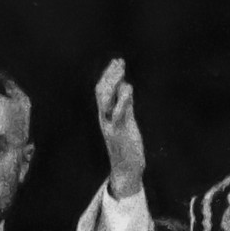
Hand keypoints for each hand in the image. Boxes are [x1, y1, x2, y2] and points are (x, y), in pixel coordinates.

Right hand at [96, 58, 145, 198]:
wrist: (125, 169)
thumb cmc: (127, 145)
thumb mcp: (125, 121)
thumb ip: (125, 104)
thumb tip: (124, 85)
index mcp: (105, 115)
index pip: (102, 90)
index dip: (108, 74)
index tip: (117, 61)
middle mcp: (105, 118)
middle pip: (101, 92)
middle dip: (109, 75)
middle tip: (119, 61)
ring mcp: (111, 125)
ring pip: (106, 100)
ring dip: (114, 84)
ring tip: (122, 71)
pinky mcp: (120, 133)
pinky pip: (118, 114)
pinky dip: (122, 100)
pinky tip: (128, 88)